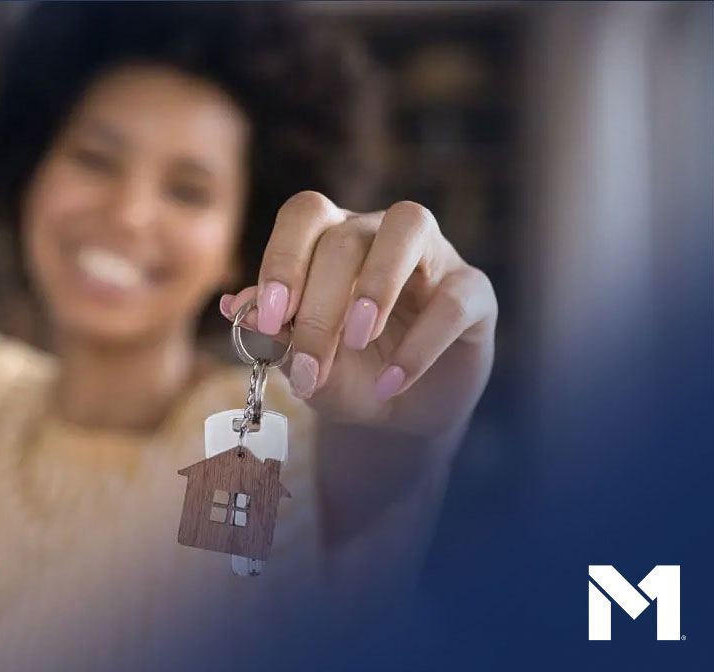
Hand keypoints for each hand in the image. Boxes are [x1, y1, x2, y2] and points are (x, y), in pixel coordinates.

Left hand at [221, 192, 496, 439]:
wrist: (400, 413)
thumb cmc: (347, 374)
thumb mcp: (306, 364)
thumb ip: (276, 336)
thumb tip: (238, 306)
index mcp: (330, 236)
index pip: (304, 215)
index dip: (283, 259)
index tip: (269, 318)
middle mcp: (379, 231)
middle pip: (346, 236)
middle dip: (321, 305)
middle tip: (309, 363)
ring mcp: (433, 253)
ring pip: (407, 227)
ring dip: (376, 283)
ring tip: (357, 339)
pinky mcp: (475, 290)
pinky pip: (453, 300)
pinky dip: (420, 345)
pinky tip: (391, 384)